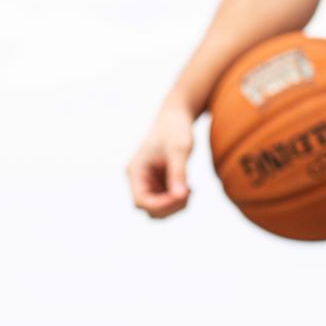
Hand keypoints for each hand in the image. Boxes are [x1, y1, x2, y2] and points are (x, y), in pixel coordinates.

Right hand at [127, 104, 195, 218]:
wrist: (177, 116)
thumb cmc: (176, 129)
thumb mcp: (180, 149)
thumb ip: (179, 172)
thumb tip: (180, 196)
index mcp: (136, 170)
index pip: (141, 201)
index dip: (160, 205)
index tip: (182, 197)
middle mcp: (138, 178)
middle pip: (149, 209)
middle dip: (170, 206)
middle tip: (189, 193)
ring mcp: (148, 181)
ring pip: (159, 208)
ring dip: (175, 205)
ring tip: (190, 190)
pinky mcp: (159, 181)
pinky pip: (166, 200)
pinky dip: (178, 199)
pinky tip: (189, 187)